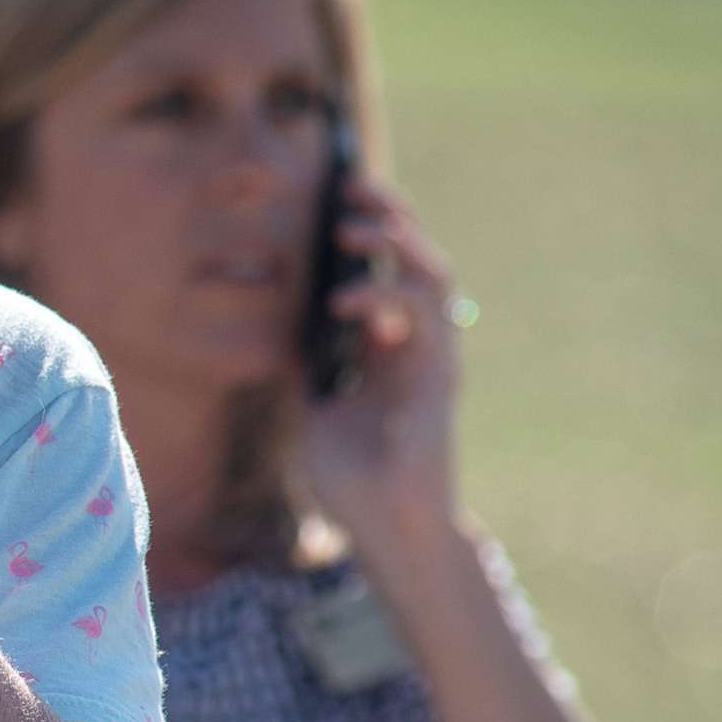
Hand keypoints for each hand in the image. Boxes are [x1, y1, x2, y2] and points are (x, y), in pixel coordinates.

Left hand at [296, 179, 463, 552]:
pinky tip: (349, 308)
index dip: (369, 227)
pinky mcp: (439, 385)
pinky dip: (387, 304)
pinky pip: (428, 327)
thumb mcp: (315, 406)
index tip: (337, 193)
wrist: (384, 532)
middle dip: (389, 218)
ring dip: (393, 247)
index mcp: (389, 348)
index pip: (387, 269)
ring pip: (433, 281)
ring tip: (349, 233)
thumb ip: (310, 362)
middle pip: (417, 260)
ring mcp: (434, 361)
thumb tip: (282, 319)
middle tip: (352, 189)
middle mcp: (417, 346)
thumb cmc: (353, 478)